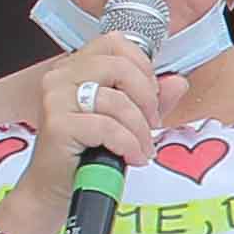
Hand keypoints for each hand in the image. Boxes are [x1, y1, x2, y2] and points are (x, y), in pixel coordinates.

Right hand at [3, 29, 163, 233]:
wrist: (54, 190)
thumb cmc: (86, 154)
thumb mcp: (126, 121)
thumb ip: (152, 99)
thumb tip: (178, 81)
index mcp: (75, 67)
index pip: (116, 43)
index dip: (143, 67)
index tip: (151, 96)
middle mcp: (61, 76)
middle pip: (120, 67)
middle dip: (147, 98)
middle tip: (151, 124)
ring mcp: (56, 99)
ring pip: (117, 101)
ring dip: (140, 130)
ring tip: (141, 149)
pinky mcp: (58, 124)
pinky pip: (108, 127)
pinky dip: (128, 145)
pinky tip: (131, 158)